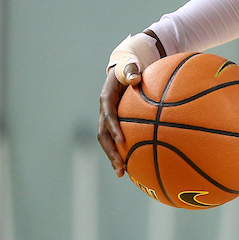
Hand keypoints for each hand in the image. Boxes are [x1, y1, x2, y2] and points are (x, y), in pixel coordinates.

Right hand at [97, 61, 141, 176]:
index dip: (113, 127)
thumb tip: (135, 78)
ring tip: (122, 173)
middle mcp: (104, 112)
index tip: (121, 140)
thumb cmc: (129, 69)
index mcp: (107, 99)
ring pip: (106, 141)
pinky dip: (122, 152)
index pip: (108, 115)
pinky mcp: (114, 125)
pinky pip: (116, 140)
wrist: (123, 71)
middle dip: (110, 151)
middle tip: (120, 166)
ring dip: (113, 157)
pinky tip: (132, 166)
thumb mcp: (130, 66)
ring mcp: (107, 120)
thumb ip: (132, 70)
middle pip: (103, 134)